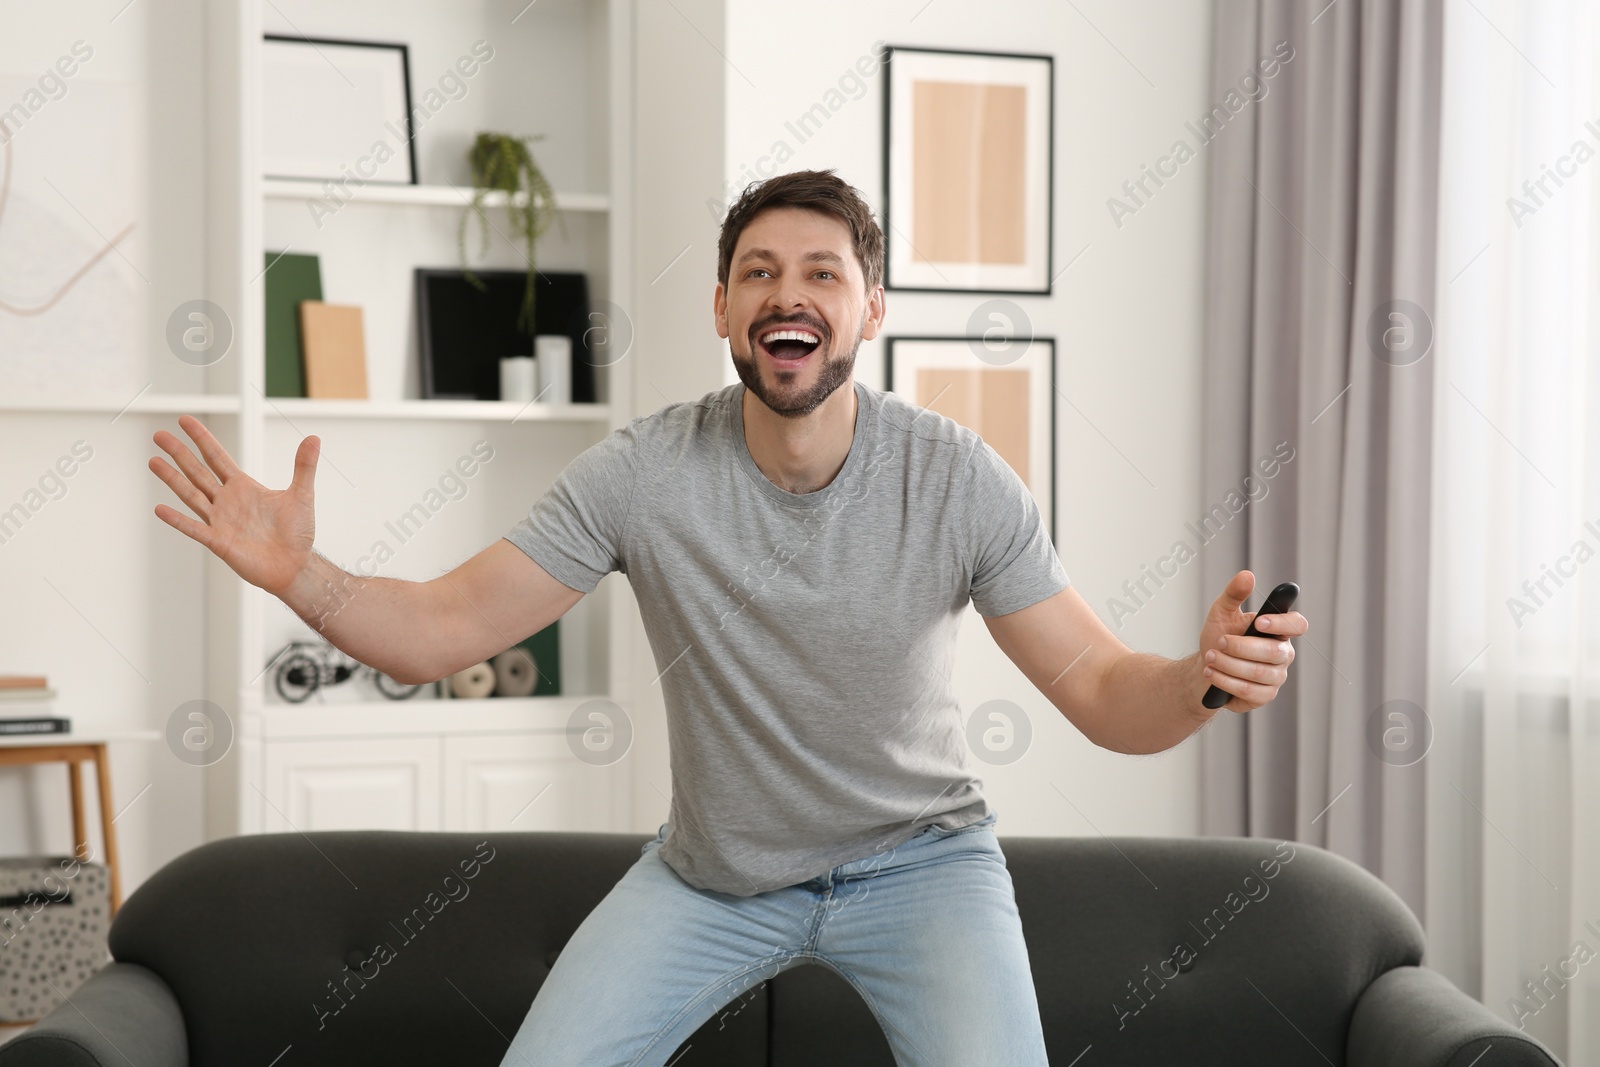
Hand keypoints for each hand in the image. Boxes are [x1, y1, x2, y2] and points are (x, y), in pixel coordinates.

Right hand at [149, 414, 320, 597]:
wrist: (295, 565)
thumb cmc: (297, 533)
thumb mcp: (302, 494)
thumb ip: (304, 466)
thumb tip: (314, 438)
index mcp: (243, 487)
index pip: (217, 457)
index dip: (201, 438)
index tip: (185, 420)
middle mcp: (227, 501)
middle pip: (198, 471)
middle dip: (179, 453)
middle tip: (159, 435)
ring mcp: (220, 520)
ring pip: (190, 494)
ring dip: (172, 479)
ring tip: (153, 461)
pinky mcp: (219, 542)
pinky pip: (194, 528)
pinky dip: (177, 520)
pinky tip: (160, 508)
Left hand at [1197, 570, 1305, 713]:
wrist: (1205, 667)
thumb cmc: (1219, 637)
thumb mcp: (1221, 612)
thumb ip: (1233, 594)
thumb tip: (1248, 575)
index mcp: (1278, 631)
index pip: (1297, 625)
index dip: (1283, 623)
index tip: (1260, 622)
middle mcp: (1282, 654)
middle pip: (1273, 653)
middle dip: (1241, 647)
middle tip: (1220, 641)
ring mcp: (1275, 677)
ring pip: (1258, 673)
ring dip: (1229, 664)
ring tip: (1210, 656)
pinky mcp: (1264, 696)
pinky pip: (1248, 690)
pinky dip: (1225, 680)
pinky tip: (1211, 673)